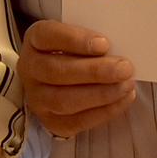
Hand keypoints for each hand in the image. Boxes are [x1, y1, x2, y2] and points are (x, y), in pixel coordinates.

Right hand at [18, 20, 135, 137]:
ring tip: (127, 85)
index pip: (47, 36)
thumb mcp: (76, 37)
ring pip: (64, 100)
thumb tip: (117, 49)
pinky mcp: (51, 122)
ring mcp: (37, 98)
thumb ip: (91, 39)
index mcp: (34, 39)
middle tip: (124, 68)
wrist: (57, 81)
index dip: (74, 40)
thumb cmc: (72, 52)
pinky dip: (105, 111)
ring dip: (100, 94)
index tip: (104, 44)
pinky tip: (124, 99)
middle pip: (56, 71)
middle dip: (94, 71)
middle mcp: (29, 69)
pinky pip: (78, 121)